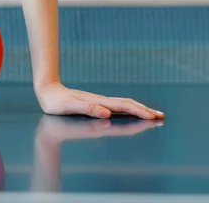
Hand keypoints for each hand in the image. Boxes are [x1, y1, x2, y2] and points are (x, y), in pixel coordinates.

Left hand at [35, 82, 164, 119]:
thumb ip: (88, 108)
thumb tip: (107, 112)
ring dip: (138, 109)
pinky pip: (116, 107)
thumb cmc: (56, 102)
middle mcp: (101, 102)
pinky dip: (128, 109)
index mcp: (98, 103)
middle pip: (127, 105)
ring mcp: (99, 102)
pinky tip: (130, 112)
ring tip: (152, 114)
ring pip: (123, 105)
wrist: (47, 91)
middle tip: (161, 116)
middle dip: (144, 111)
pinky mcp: (95, 104)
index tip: (153, 117)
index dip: (138, 112)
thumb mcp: (70, 106)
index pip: (122, 108)